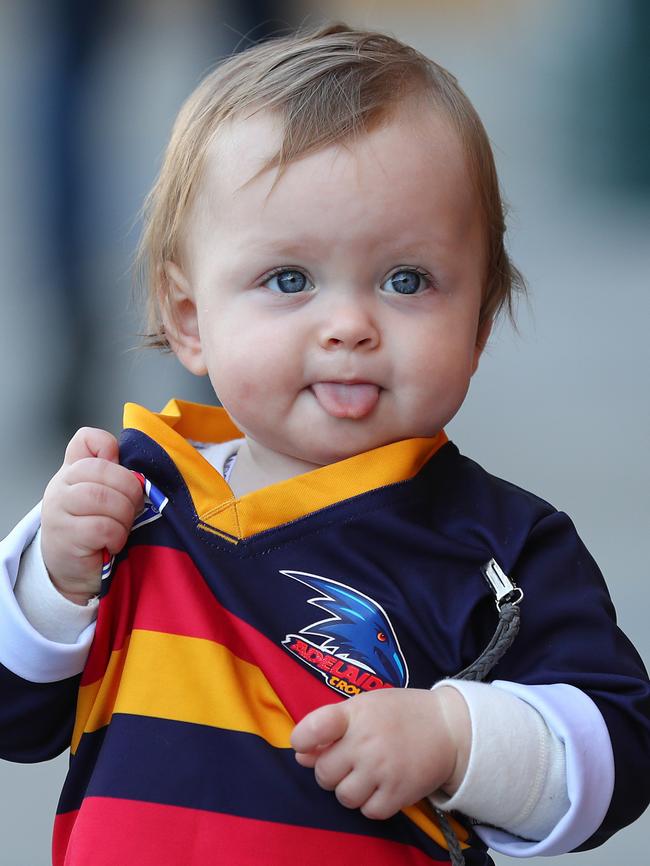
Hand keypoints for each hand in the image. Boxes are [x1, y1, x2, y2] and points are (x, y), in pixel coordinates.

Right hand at [40, 427, 143, 604]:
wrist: (72, 569)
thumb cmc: (94, 528)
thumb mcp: (103, 496)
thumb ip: (112, 471)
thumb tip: (126, 455)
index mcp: (72, 470)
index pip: (86, 439)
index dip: (110, 448)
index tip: (124, 473)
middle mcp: (60, 485)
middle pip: (103, 470)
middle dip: (129, 490)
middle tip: (134, 508)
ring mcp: (59, 510)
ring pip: (103, 498)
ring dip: (124, 515)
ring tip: (122, 526)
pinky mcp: (65, 536)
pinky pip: (102, 527)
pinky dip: (116, 536)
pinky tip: (113, 543)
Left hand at [291, 686, 469, 820]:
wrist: (447, 727)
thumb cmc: (399, 713)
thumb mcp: (364, 706)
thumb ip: (330, 727)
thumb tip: (301, 756)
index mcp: (355, 714)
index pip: (314, 728)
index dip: (302, 740)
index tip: (305, 745)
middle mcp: (366, 742)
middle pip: (324, 773)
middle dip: (331, 771)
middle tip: (348, 762)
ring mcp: (382, 769)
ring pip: (344, 797)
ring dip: (349, 790)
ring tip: (365, 775)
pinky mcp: (398, 794)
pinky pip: (368, 811)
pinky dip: (370, 803)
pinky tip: (381, 786)